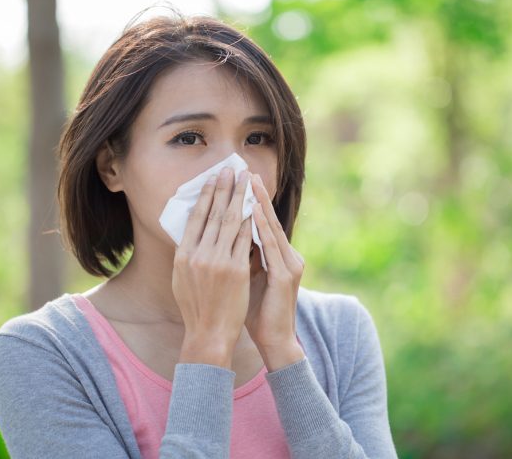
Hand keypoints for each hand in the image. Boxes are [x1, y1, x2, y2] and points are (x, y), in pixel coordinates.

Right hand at [172, 167, 252, 367]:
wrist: (208, 335)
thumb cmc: (196, 309)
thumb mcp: (182, 279)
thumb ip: (188, 255)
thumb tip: (192, 233)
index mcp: (182, 255)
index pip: (195, 218)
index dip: (206, 195)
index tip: (213, 179)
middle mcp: (198, 255)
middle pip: (213, 214)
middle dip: (224, 188)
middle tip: (231, 169)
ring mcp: (217, 262)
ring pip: (231, 222)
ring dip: (240, 198)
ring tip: (246, 181)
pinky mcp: (236, 270)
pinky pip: (246, 239)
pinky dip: (251, 221)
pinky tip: (256, 206)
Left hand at [245, 173, 305, 368]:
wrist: (275, 340)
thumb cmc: (257, 311)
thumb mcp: (247, 278)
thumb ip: (241, 257)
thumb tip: (222, 237)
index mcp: (278, 256)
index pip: (262, 222)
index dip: (250, 201)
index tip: (238, 181)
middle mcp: (287, 255)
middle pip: (269, 219)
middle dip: (256, 195)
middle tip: (245, 171)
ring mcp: (289, 264)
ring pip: (273, 229)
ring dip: (261, 205)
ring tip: (250, 184)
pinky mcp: (287, 275)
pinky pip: (273, 247)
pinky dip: (263, 229)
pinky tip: (254, 214)